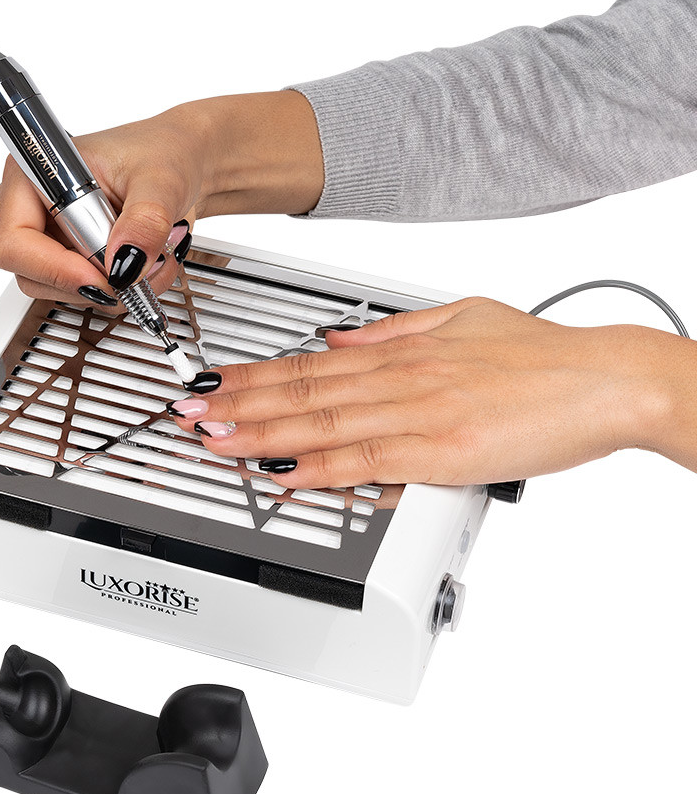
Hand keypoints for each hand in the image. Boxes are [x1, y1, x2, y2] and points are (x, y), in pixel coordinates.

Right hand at [0, 109, 204, 306]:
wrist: (185, 163)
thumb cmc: (163, 152)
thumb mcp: (161, 182)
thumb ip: (145, 222)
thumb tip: (123, 264)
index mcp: (36, 175)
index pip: (12, 243)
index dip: (54, 269)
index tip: (102, 277)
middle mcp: (37, 210)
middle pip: (36, 277)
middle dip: (94, 282)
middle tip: (138, 268)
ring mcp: (56, 239)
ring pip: (67, 292)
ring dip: (118, 287)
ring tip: (155, 256)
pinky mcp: (78, 259)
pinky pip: (92, 294)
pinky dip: (127, 288)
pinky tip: (150, 262)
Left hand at [169, 298, 684, 487]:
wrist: (606, 380)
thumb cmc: (543, 356)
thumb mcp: (461, 318)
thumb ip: (394, 331)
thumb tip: (339, 337)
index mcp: (402, 353)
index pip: (309, 365)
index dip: (253, 375)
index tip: (212, 382)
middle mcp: (400, 380)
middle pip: (302, 392)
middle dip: (237, 404)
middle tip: (188, 412)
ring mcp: (418, 414)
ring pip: (323, 424)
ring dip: (260, 434)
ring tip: (213, 439)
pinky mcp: (443, 452)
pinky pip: (368, 461)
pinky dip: (319, 468)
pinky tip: (281, 474)